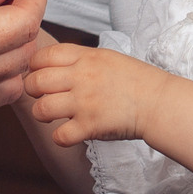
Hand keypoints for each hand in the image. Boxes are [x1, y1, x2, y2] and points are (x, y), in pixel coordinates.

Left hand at [24, 42, 178, 147]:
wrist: (160, 102)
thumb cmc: (136, 80)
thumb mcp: (106, 57)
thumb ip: (79, 59)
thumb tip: (52, 64)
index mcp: (85, 57)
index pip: (43, 56)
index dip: (34, 66)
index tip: (39, 74)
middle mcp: (81, 77)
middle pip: (35, 81)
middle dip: (32, 90)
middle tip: (41, 96)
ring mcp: (85, 102)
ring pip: (41, 109)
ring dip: (43, 114)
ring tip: (52, 116)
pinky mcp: (91, 126)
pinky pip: (60, 136)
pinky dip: (60, 138)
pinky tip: (68, 133)